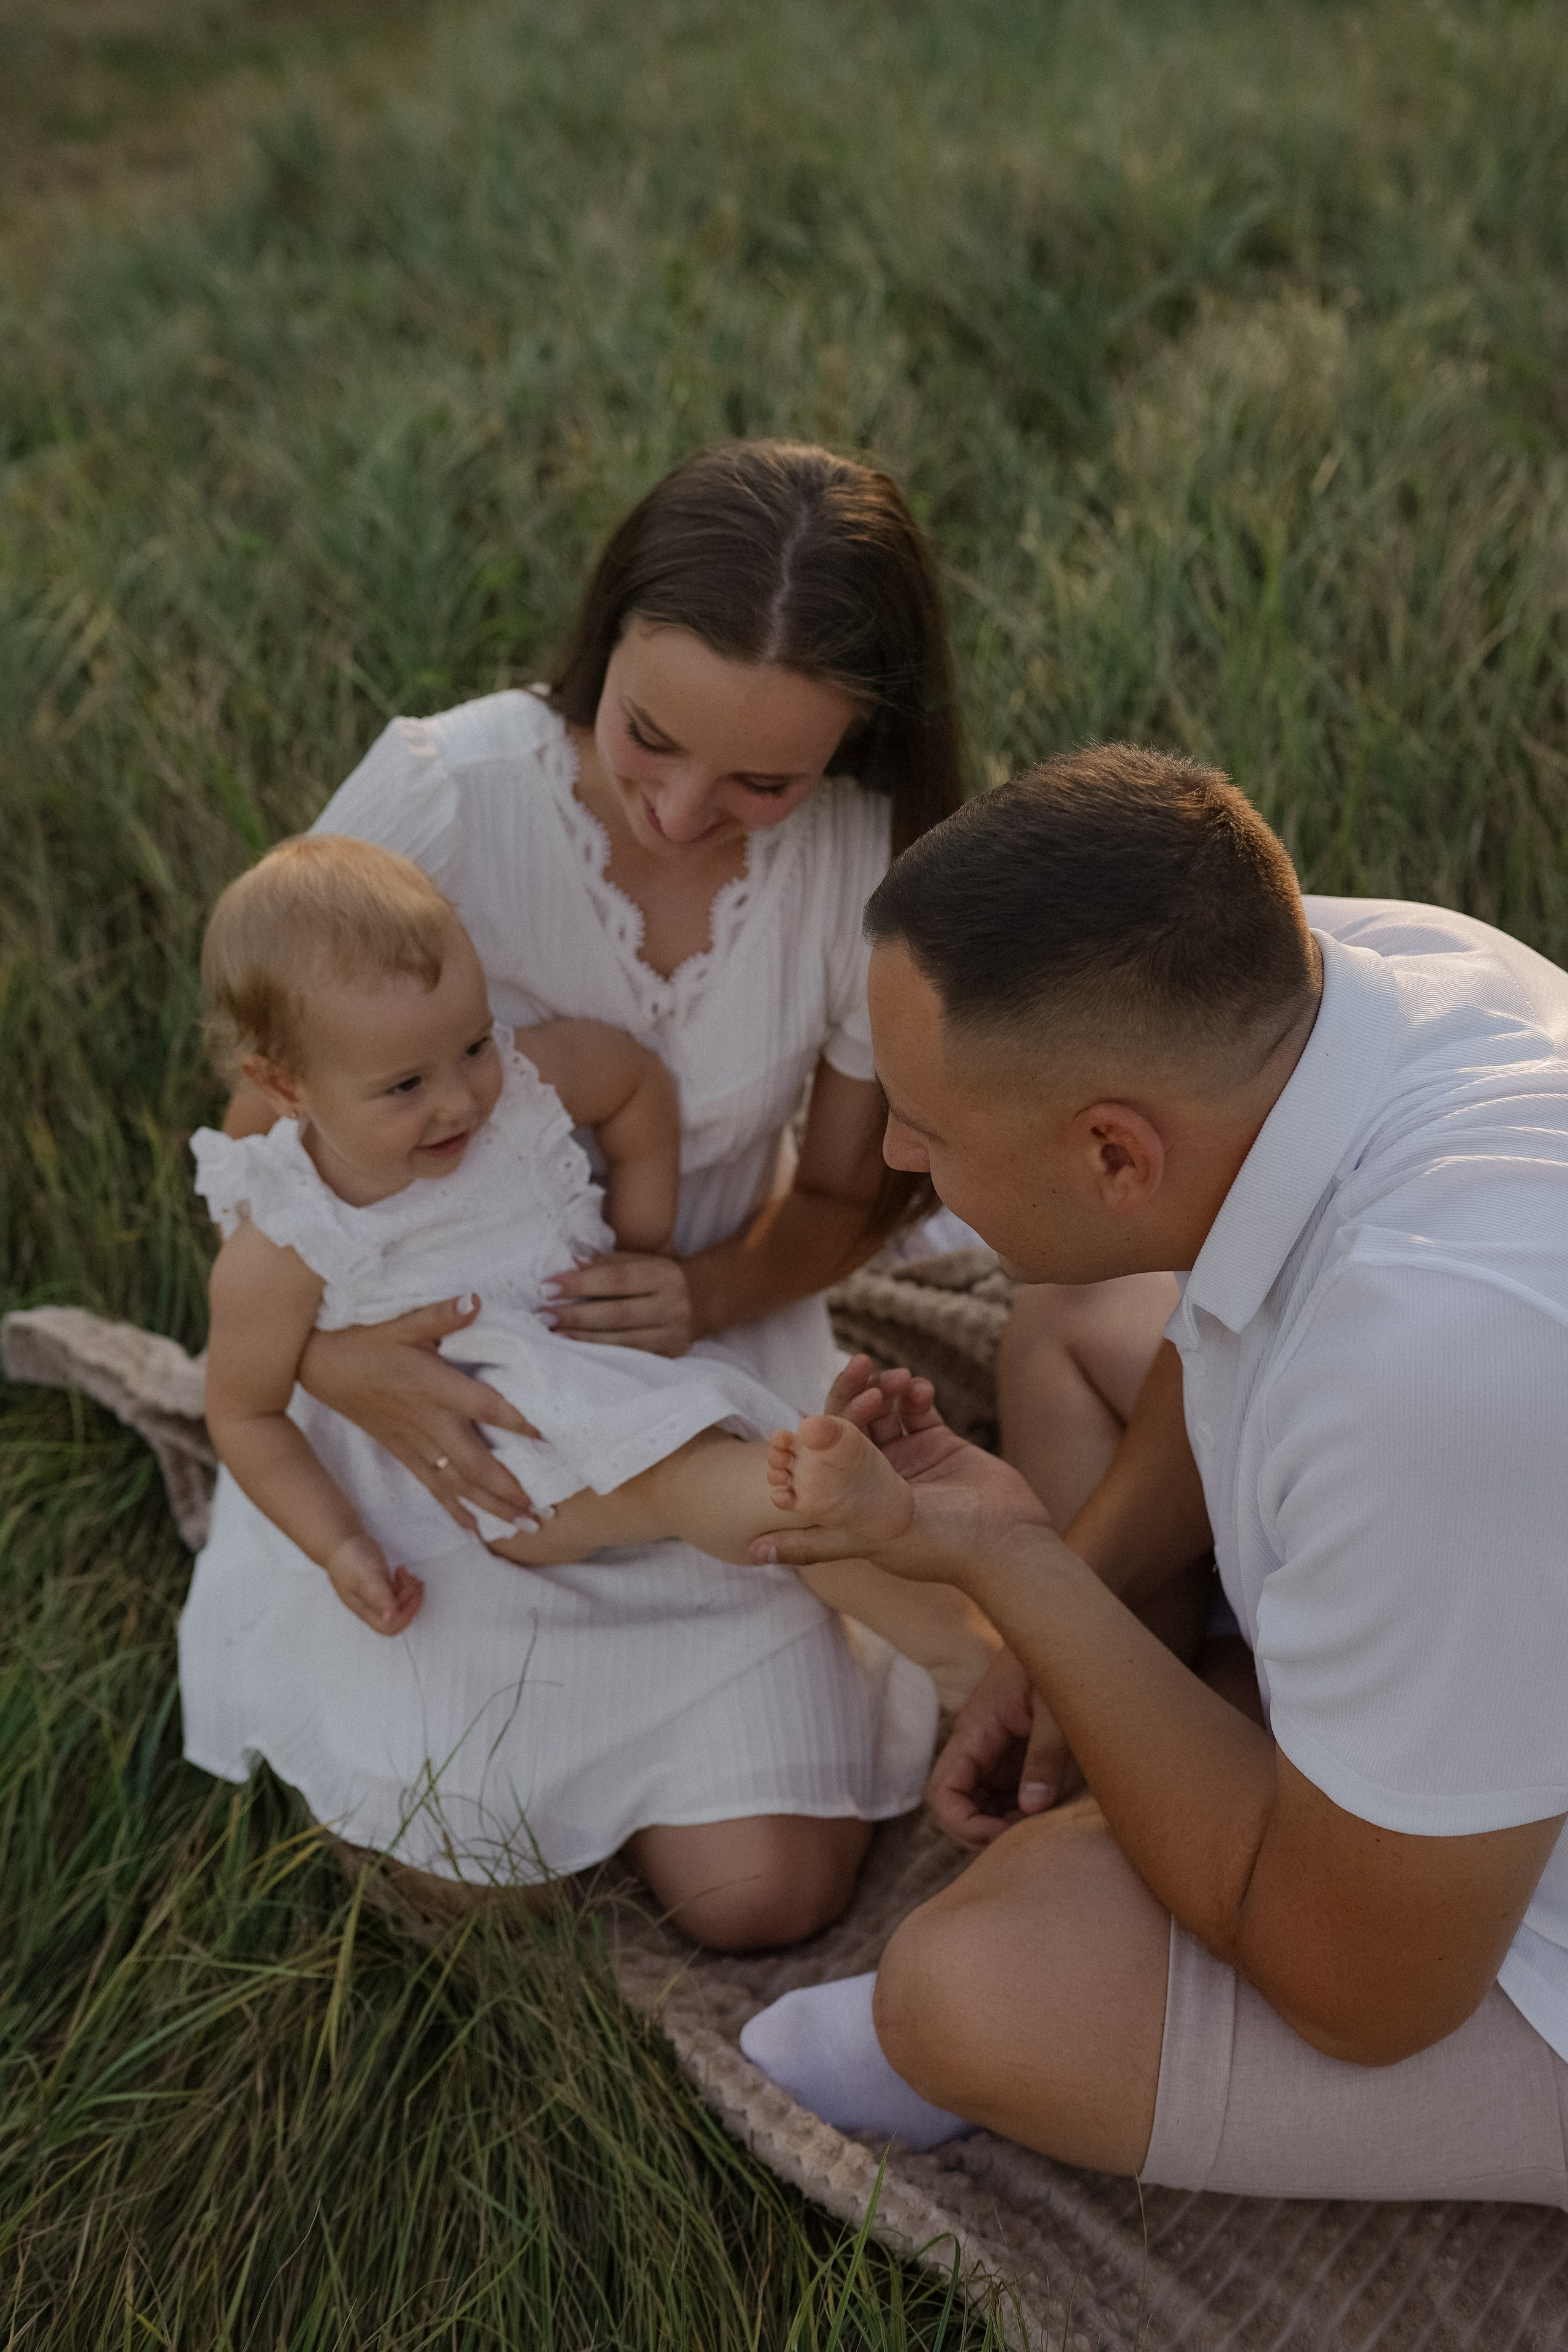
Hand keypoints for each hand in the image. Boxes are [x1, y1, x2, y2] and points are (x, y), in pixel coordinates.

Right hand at [298, 1296, 541, 1533]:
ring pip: (458, 1484)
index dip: (520, 1422)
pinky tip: (476, 1530)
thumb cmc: (365, 1339)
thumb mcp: (402, 1321)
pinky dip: (455, 1510)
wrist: (318, 1365)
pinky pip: (433, 1488)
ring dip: (492, 1507)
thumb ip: (441, 1315)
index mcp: (435, 1387)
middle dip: (510, 1491)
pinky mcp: (401, 1453)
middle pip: (476, 1465)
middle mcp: (429, 1422)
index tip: (552, 1438)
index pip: (487, 1407)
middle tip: (543, 1513)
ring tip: (526, 1526)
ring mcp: (414, 1443)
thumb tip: (476, 1300)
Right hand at [326, 1533, 423, 1636]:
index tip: (410, 1593)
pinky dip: (407, 1585)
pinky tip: (404, 1574)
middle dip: (411, 1600)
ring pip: (401, 1604)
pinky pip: (399, 1594)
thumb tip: (390, 1617)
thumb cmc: (349, 1560)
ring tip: (405, 1574)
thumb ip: (377, 1595)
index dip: (405, 1615)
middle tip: (411, 1580)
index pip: (389, 1626)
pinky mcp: (382, 1587)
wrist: (340, 1543)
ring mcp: (377, 1597)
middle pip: (399, 1617)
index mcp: (365, 1609)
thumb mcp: (365, 1576)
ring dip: (411, 1591)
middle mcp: (372, 1607)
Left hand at [542, 1252, 693, 1355]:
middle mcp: (673, 1305)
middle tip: (544, 1315)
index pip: (617, 1279)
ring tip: (554, 1333)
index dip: (581, 1284)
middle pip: (617, 1314)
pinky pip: (630, 1358)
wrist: (703, 1301)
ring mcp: (673, 1335)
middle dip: (576, 1315)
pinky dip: (600, 1354)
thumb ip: (608, 1263)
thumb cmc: (659, 1277)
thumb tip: (571, 1262)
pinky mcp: (670, 1356)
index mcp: (664, 1275)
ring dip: (583, 1339)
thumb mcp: (641, 1261)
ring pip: (622, 1341)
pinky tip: (577, 1350)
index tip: (548, 1286)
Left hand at [752, 1358, 1051, 1582]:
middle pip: (848, 1430)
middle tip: (860, 1366)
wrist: (1008, 1541)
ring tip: (898, 1378)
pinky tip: (920, 1389)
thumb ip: (832, 1498)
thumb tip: (789, 1456)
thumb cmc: (939, 1544)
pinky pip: (916, 1410)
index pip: (817, 1462)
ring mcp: (906, 1462)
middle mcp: (873, 1483)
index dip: (813, 1433)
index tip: (815, 1408)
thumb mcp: (874, 1529)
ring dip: (884, 1389)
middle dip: (851, 1396)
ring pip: (881, 1414)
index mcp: (851, 1507)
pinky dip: (914, 1394)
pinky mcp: (938, 1446)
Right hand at [926, 1648, 1080, 1844]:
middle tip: (1030, 1835)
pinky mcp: (1012, 1749)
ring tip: (1041, 1824)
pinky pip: (1001, 1790)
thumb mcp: (1057, 1710)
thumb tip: (1031, 1808)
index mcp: (976, 1731)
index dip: (966, 1825)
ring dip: (1001, 1821)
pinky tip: (1047, 1808)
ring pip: (978, 1801)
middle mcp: (977, 1743)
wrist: (1064, 1626)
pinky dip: (1017, 1808)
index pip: (944, 1794)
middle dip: (984, 1831)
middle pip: (957, 1804)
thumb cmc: (1059, 1660)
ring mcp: (993, 1748)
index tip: (1007, 1833)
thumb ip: (1045, 1757)